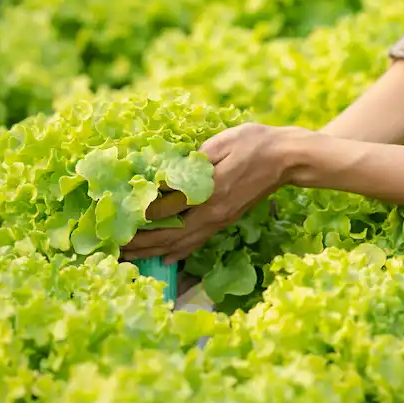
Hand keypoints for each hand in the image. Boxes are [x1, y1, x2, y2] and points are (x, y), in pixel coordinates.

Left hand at [121, 123, 317, 264]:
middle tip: (114, 250)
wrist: (289, 158)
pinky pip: (197, 242)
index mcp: (209, 192)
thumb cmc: (255, 143)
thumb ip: (192, 162)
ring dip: (153, 252)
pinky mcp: (225, 221)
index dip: (139, 216)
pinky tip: (165, 258)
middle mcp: (213, 214)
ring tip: (130, 258)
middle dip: (140, 244)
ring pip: (181, 243)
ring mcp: (220, 221)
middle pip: (169, 235)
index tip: (116, 219)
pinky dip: (178, 252)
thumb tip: (163, 175)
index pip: (166, 210)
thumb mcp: (221, 143)